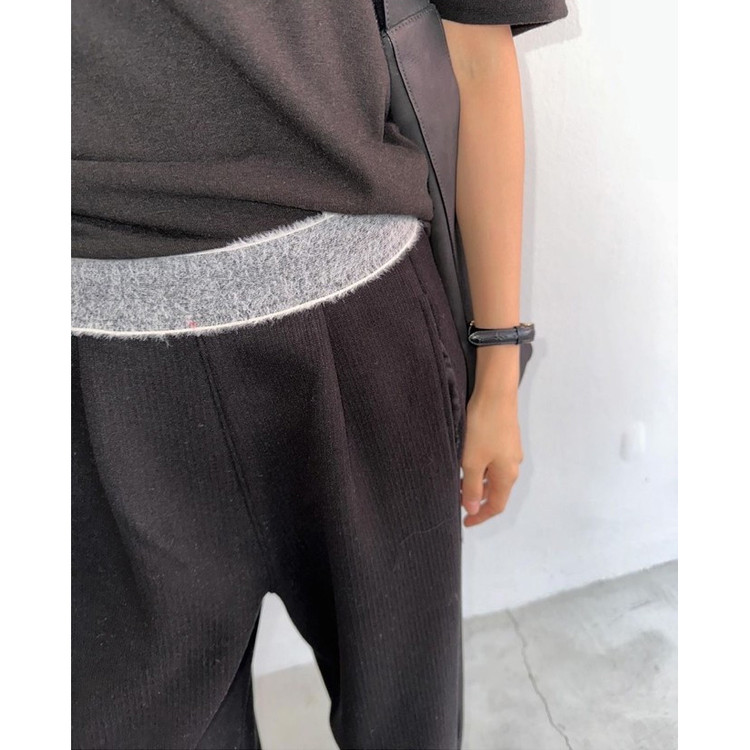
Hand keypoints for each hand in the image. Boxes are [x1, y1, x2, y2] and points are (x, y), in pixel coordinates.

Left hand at [460, 387, 523, 526]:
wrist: (496, 393)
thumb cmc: (483, 428)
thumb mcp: (472, 461)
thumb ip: (471, 487)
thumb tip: (474, 509)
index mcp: (507, 475)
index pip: (496, 505)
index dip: (481, 516)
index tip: (466, 522)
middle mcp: (513, 465)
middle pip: (496, 491)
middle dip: (477, 499)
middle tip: (456, 500)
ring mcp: (511, 451)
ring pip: (493, 476)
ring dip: (477, 483)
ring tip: (456, 481)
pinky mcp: (506, 438)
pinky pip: (493, 462)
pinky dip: (480, 469)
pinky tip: (466, 461)